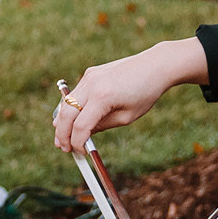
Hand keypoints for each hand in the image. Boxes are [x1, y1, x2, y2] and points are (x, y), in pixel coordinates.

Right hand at [52, 38, 207, 154]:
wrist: (155, 65)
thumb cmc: (145, 93)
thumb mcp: (126, 116)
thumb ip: (103, 126)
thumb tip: (84, 134)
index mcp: (103, 97)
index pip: (80, 126)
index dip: (77, 143)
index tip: (80, 152)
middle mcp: (91, 85)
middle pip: (66, 114)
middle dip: (62, 134)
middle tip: (63, 147)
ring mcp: (89, 77)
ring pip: (66, 103)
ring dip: (62, 121)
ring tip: (62, 137)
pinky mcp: (91, 73)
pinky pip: (74, 93)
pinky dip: (70, 108)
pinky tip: (71, 120)